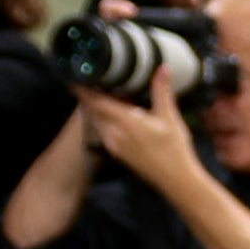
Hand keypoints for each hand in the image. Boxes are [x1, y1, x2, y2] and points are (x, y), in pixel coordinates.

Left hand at [77, 78, 207, 194]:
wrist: (176, 180)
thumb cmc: (175, 150)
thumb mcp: (170, 118)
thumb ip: (162, 91)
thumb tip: (164, 68)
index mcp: (124, 122)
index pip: (94, 101)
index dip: (82, 88)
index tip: (73, 75)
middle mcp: (113, 133)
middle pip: (92, 109)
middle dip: (90, 95)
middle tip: (94, 80)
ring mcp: (113, 144)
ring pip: (97, 120)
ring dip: (97, 107)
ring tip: (108, 95)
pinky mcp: (116, 152)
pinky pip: (103, 130)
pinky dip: (104, 119)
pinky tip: (118, 115)